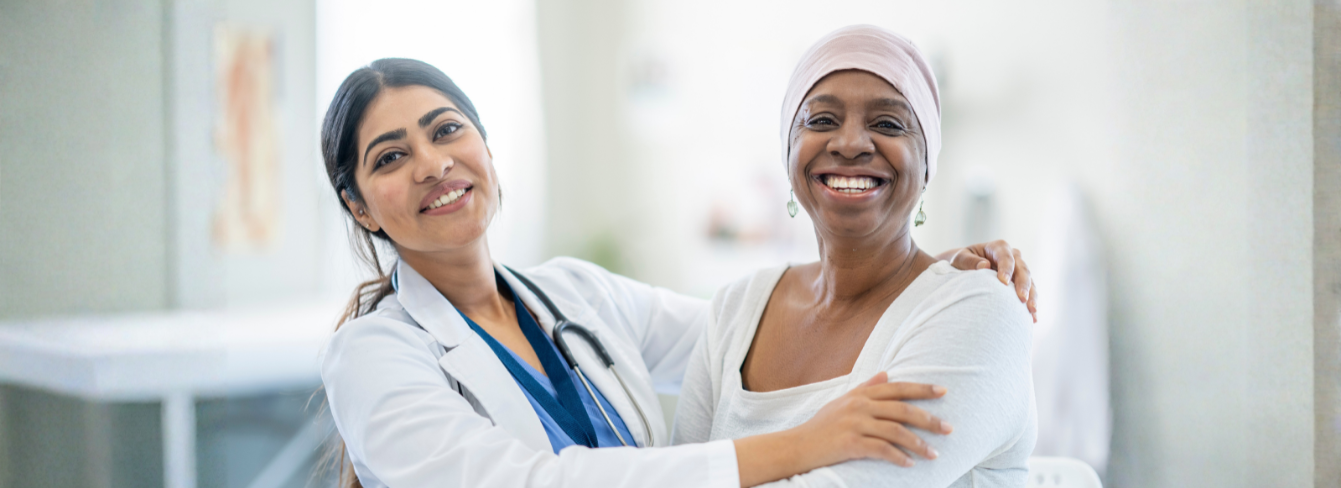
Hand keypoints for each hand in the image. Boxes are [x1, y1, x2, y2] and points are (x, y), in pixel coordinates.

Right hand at [733, 373, 949, 486]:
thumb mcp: (842, 401)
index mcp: (860, 394)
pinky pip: (882, 450)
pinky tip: (910, 464)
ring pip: (896, 431)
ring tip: (934, 454)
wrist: (797, 446)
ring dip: (918, 444)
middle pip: (903, 409)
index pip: (897, 388)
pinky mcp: (851, 444)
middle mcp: (859, 406)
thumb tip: (886, 373)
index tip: (943, 391)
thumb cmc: (822, 425)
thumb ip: (866, 387)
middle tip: (949, 428)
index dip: (922, 389)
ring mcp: (855, 424)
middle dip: (929, 419)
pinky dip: (898, 457)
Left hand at [940, 240, 1036, 321]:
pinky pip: (1029, 293)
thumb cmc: (960, 261)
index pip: (1006, 257)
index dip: (1006, 269)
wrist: (963, 268)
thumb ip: (970, 261)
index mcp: (998, 248)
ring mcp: (1018, 270)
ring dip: (1032, 296)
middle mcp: (1012, 256)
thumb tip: (984, 266)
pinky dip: (1030, 304)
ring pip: (1030, 282)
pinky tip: (1033, 318)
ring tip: (1032, 310)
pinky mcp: (1019, 283)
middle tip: (1022, 299)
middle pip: (1022, 269)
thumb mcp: (960, 258)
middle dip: (1023, 285)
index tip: (1004, 282)